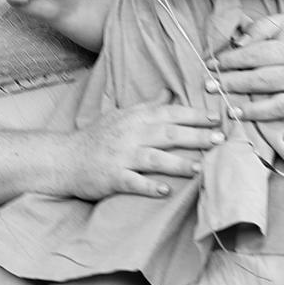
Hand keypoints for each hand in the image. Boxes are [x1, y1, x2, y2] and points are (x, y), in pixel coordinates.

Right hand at [71, 102, 224, 198]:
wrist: (64, 158)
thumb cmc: (96, 137)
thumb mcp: (120, 115)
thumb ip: (147, 106)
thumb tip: (168, 93)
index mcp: (133, 118)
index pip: (168, 113)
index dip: (193, 115)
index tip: (216, 118)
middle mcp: (129, 134)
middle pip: (167, 133)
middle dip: (195, 136)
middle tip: (219, 140)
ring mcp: (120, 156)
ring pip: (153, 158)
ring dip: (177, 163)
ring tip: (199, 168)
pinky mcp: (111, 177)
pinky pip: (133, 182)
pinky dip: (149, 186)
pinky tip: (166, 191)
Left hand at [208, 13, 283, 143]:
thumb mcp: (283, 23)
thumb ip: (259, 29)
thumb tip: (237, 43)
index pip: (255, 56)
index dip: (230, 60)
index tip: (211, 64)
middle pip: (262, 80)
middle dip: (233, 84)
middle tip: (210, 86)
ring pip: (280, 104)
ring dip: (256, 111)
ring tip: (233, 113)